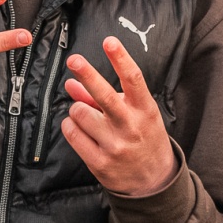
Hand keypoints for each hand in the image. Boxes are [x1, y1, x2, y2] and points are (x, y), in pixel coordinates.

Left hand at [63, 36, 176, 195]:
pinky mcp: (100, 162)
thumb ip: (103, 97)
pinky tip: (75, 127)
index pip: (133, 79)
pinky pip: (72, 134)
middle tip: (74, 59)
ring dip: (76, 109)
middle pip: (105, 95)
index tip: (109, 41)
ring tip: (83, 114)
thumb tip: (73, 81)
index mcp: (145, 110)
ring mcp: (115, 146)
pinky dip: (69, 126)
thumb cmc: (143, 138)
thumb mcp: (134, 113)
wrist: (153, 181)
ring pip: (80, 113)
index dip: (120, 58)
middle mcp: (131, 126)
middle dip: (88, 74)